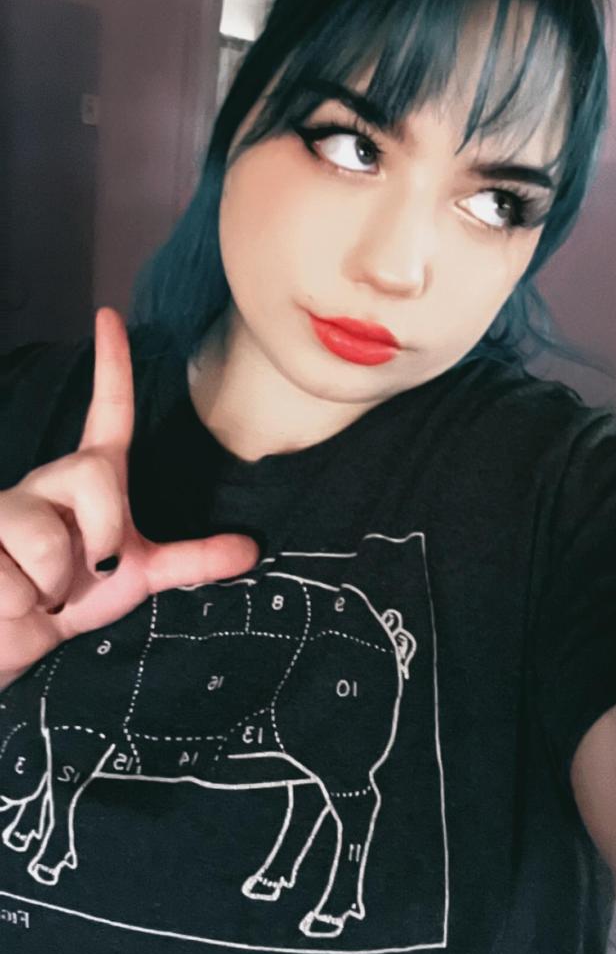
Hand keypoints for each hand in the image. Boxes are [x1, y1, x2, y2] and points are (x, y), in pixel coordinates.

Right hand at [0, 306, 258, 681]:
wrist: (11, 640)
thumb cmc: (69, 599)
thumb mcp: (136, 579)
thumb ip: (190, 561)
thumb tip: (252, 550)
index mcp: (89, 479)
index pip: (107, 412)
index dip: (112, 364)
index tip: (110, 313)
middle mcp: (47, 481)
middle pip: (94, 472)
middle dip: (105, 533)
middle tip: (89, 574)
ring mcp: (5, 507)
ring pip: (45, 537)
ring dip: (53, 587)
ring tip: (40, 594)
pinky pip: (11, 579)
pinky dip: (20, 608)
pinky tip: (8, 603)